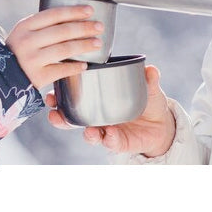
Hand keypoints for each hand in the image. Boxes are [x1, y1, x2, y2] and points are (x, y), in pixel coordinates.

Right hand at [6, 6, 101, 88]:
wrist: (1, 77)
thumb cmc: (18, 52)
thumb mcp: (23, 34)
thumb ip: (42, 26)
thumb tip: (73, 18)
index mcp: (25, 26)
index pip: (54, 14)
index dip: (74, 11)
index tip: (90, 10)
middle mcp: (28, 41)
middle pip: (63, 31)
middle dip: (85, 28)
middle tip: (99, 27)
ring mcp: (32, 59)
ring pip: (65, 49)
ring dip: (84, 45)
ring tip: (97, 43)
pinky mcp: (38, 76)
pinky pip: (62, 69)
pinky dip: (75, 66)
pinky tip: (85, 65)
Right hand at [45, 65, 175, 157]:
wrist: (162, 125)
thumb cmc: (148, 101)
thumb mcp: (149, 88)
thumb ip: (149, 79)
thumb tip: (150, 68)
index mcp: (98, 100)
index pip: (74, 98)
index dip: (59, 98)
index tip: (50, 94)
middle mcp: (98, 117)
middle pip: (73, 121)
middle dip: (61, 120)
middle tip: (55, 116)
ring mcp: (107, 131)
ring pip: (90, 135)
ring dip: (87, 134)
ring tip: (89, 131)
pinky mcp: (119, 143)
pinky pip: (111, 143)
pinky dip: (111, 139)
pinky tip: (112, 134)